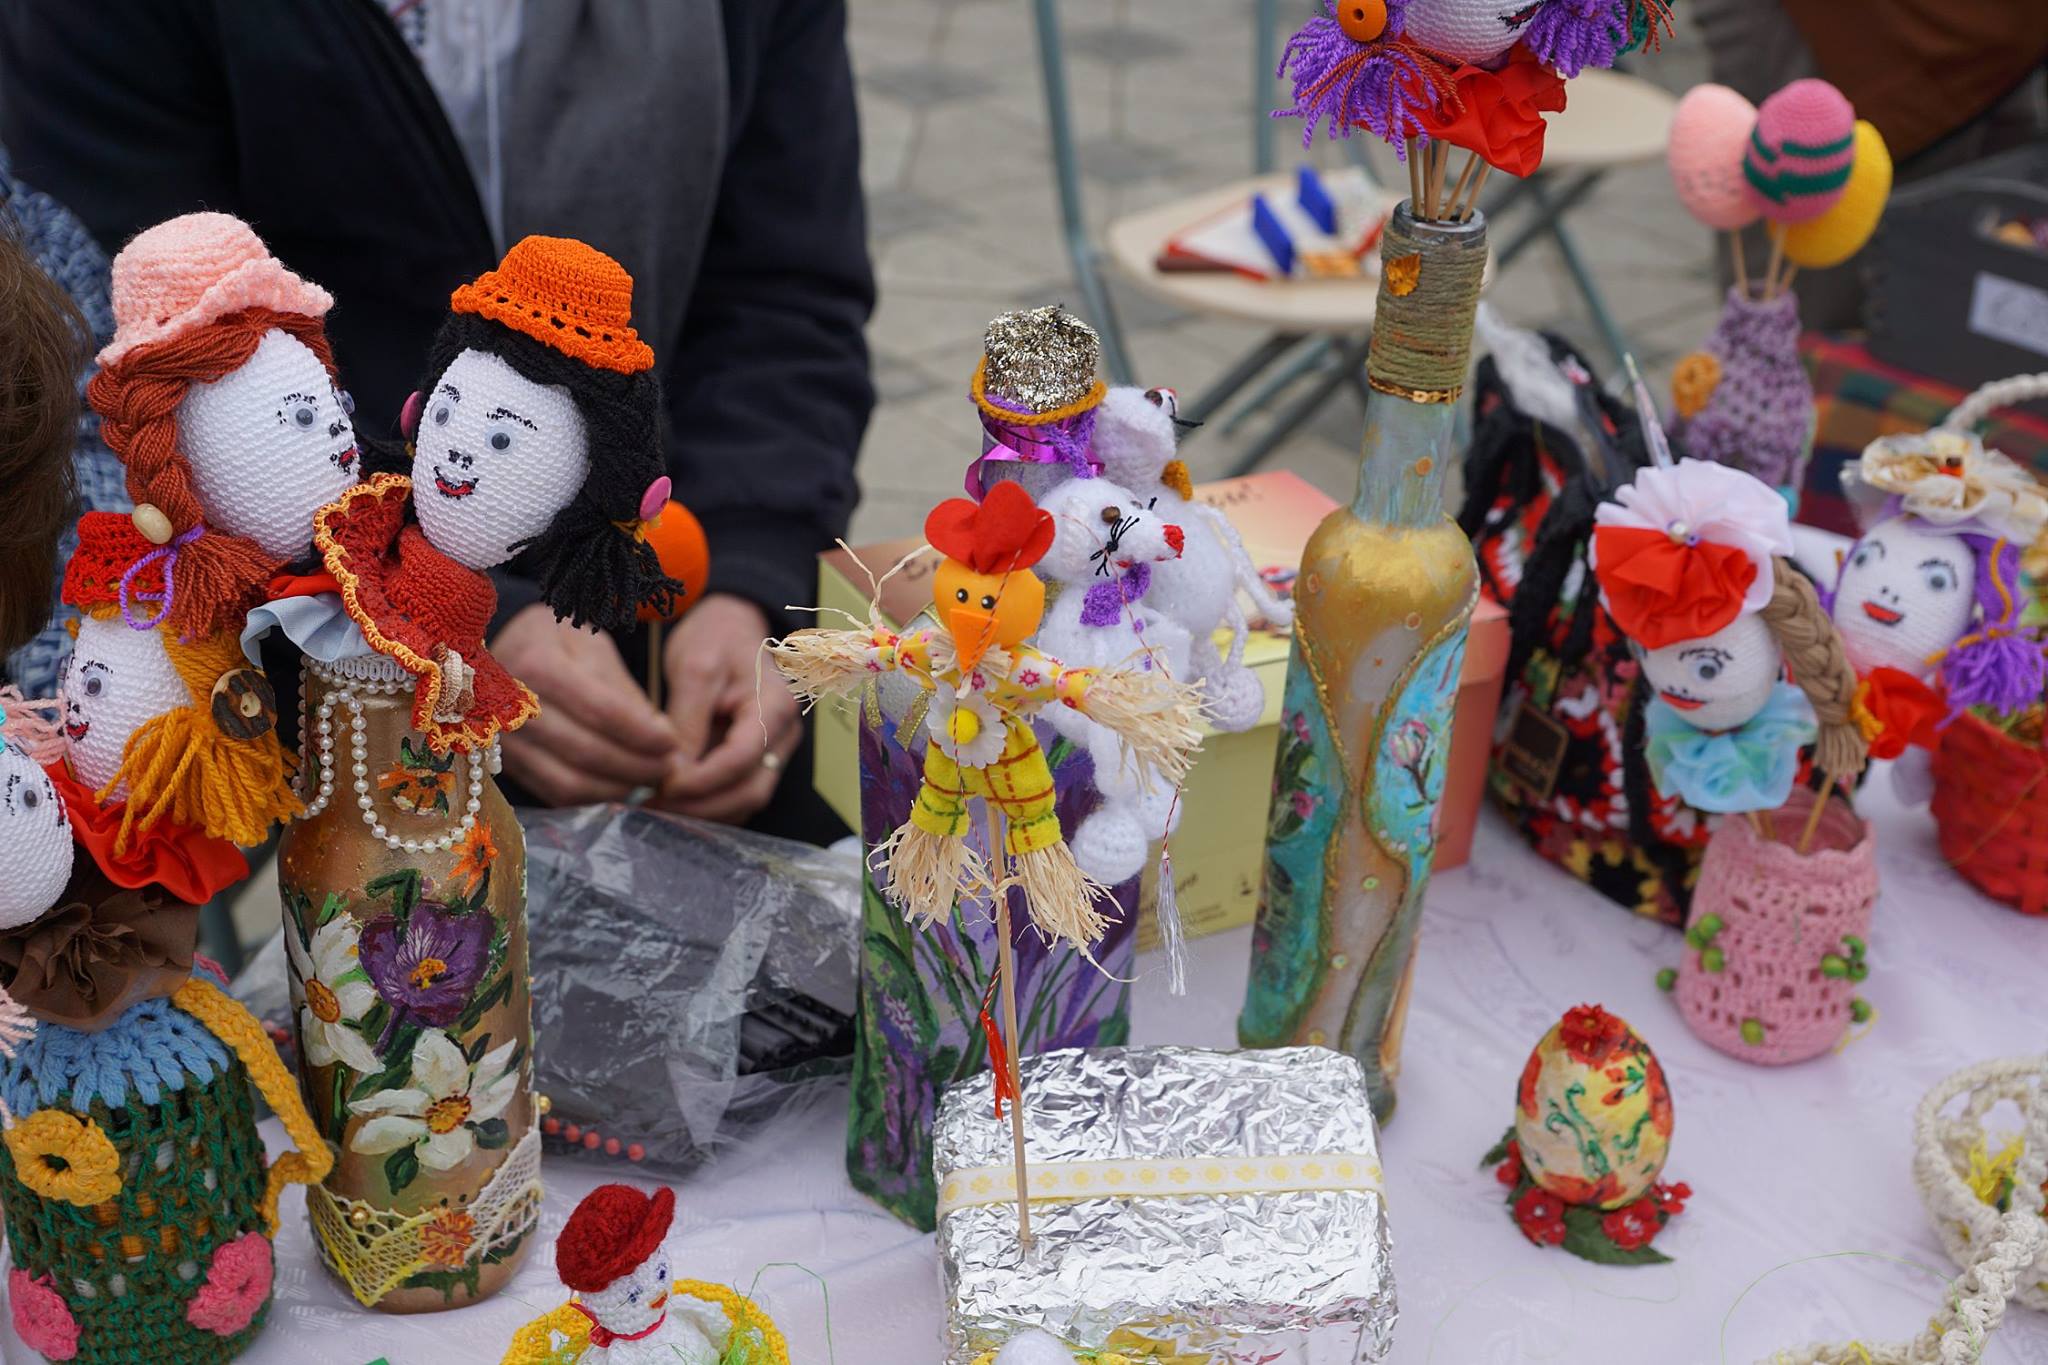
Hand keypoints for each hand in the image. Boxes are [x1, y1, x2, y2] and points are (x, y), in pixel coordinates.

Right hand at [491, 605, 678, 805]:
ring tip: (649, 779)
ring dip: (617, 788)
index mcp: (538, 663)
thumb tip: (659, 733)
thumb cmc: (553, 643)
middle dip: (637, 766)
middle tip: (668, 768)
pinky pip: (554, 794)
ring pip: (569, 783)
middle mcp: (510, 707)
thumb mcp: (590, 645)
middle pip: (586, 752)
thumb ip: (621, 688)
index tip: (672, 742)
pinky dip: (593, 799)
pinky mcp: (506, 766)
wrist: (498, 654)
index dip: (642, 733)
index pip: (601, 710)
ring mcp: (503, 742)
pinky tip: (619, 787)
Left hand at [654, 593, 800, 823]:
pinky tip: (674, 803)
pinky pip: (739, 794)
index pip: (743, 758)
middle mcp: (784, 735)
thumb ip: (686, 723)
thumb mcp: (693, 669)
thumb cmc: (716, 638)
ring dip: (704, 812)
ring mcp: (775, 750)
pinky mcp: (759, 759)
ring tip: (658, 809)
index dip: (703, 781)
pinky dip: (709, 805)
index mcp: (774, 707)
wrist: (734, 627)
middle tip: (653, 807)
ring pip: (746, 800)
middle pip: (751, 790)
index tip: (663, 787)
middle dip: (702, 806)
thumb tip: (672, 774)